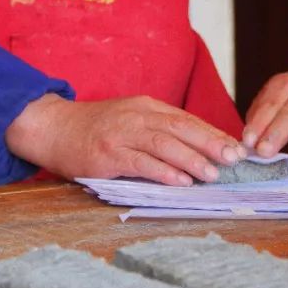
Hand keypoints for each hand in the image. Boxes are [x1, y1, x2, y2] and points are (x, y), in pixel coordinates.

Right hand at [6, 94, 245, 185]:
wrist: (51, 127)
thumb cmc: (95, 128)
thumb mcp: (130, 119)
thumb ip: (159, 129)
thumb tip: (198, 149)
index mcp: (147, 107)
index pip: (187, 120)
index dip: (214, 134)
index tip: (237, 148)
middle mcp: (137, 117)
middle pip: (181, 129)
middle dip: (211, 144)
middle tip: (233, 159)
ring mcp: (122, 134)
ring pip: (164, 145)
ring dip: (191, 159)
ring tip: (212, 174)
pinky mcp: (108, 154)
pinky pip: (140, 163)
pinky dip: (163, 171)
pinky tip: (180, 181)